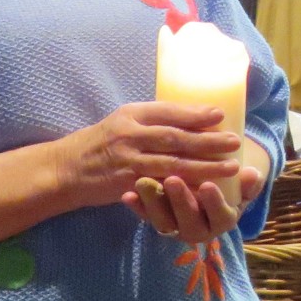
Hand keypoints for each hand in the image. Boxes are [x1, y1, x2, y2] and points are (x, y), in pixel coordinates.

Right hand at [57, 102, 241, 209]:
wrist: (65, 169)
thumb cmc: (101, 142)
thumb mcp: (123, 121)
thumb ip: (153, 119)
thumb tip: (194, 115)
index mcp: (132, 114)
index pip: (168, 111)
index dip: (195, 113)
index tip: (221, 114)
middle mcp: (130, 135)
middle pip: (175, 137)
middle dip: (208, 140)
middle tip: (235, 142)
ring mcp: (128, 161)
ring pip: (172, 164)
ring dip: (204, 166)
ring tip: (230, 167)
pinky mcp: (127, 185)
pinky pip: (161, 186)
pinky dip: (184, 188)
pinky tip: (204, 189)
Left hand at [125, 168, 264, 244]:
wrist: (216, 188)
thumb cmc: (232, 183)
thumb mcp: (245, 183)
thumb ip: (250, 182)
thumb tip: (251, 174)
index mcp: (224, 220)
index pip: (220, 215)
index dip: (214, 202)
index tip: (208, 184)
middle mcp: (199, 230)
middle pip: (188, 220)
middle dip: (179, 201)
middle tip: (172, 179)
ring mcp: (176, 228)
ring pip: (163, 221)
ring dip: (152, 203)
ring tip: (143, 183)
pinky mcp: (159, 221)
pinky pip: (146, 217)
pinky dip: (136, 208)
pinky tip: (127, 194)